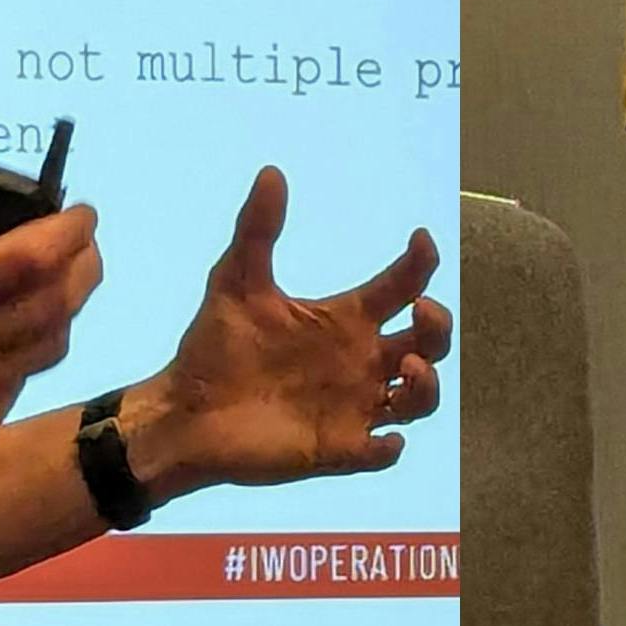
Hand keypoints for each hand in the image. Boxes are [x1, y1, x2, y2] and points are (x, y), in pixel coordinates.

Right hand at [0, 112, 103, 472]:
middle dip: (83, 263)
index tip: (83, 212)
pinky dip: (34, 344)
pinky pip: (28, 377)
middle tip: (80, 241)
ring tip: (55, 279)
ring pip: (54, 342)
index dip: (70, 231)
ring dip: (66, 304)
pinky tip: (16, 326)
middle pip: (58, 301)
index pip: (30, 257)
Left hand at [124, 171, 447, 498]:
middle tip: (422, 311)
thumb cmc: (213, 346)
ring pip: (418, 398)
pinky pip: (383, 453)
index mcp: (342, 318)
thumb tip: (271, 172)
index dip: (419, 263)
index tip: (420, 242)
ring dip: (426, 383)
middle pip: (427, 341)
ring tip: (404, 366)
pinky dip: (391, 447)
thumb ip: (256, 230)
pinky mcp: (339, 448)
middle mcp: (358, 360)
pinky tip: (383, 438)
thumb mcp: (234, 282)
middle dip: (439, 325)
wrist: (185, 411)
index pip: (399, 287)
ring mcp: (353, 405)